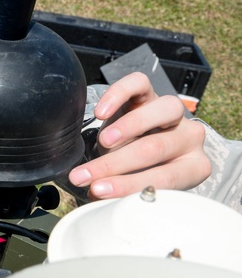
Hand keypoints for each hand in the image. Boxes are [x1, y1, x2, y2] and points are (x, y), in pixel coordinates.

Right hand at [68, 72, 210, 199]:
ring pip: (162, 111)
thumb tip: (97, 192)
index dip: (130, 185)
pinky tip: (100, 112)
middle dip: (115, 163)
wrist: (133, 150)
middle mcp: (190, 138)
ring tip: (103, 141)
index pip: (166, 178)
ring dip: (127, 129)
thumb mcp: (133, 187)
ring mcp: (174, 112)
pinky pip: (140, 84)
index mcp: (193, 168)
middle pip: (156, 148)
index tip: (97, 190)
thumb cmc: (135, 172)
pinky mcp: (150, 92)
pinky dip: (118, 96)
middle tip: (85, 174)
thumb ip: (124, 192)